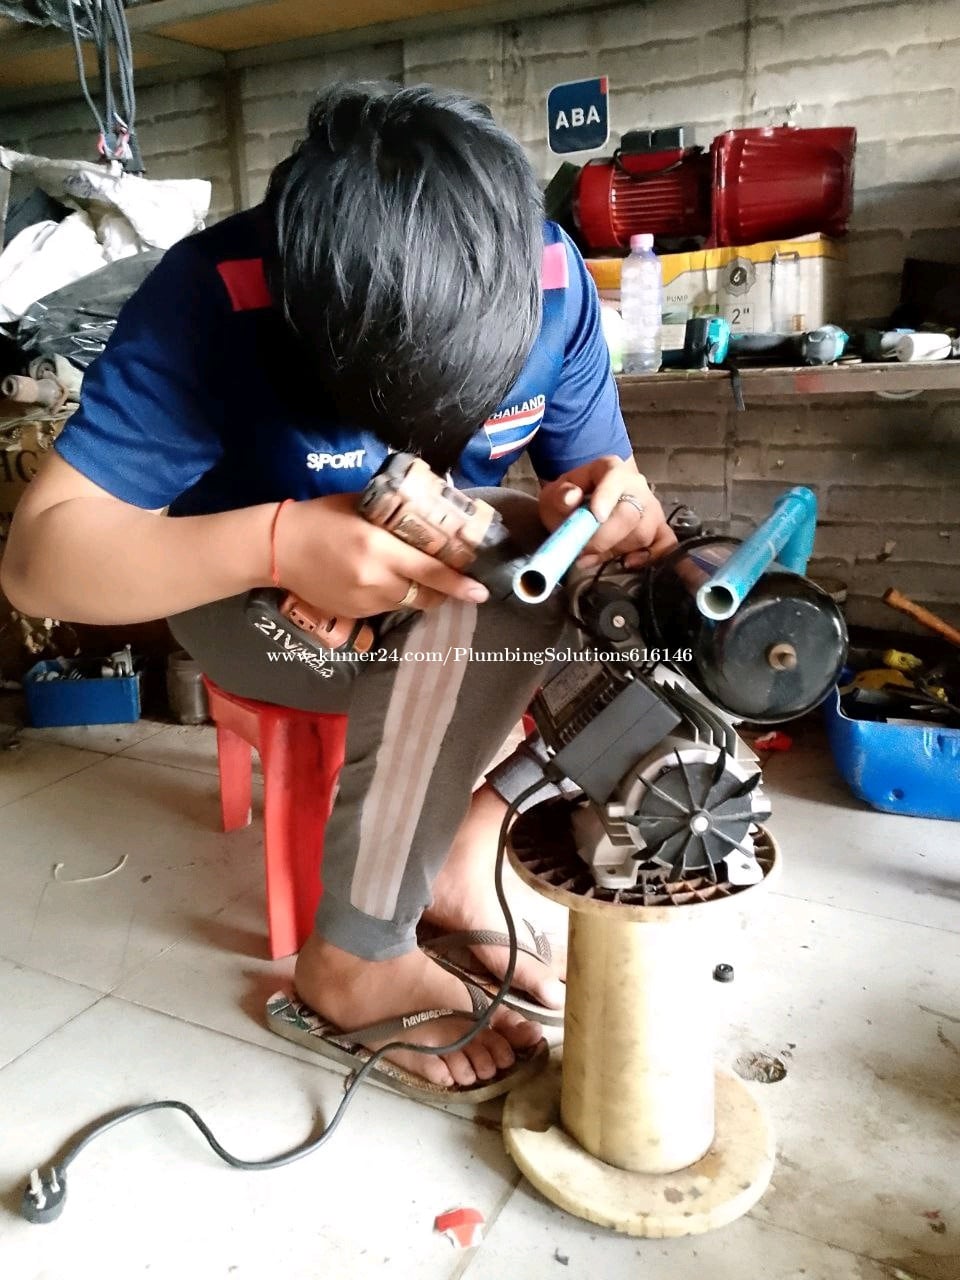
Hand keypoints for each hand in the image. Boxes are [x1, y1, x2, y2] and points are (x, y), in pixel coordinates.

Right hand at [273, 493, 488, 617]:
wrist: (277, 548)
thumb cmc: (321, 517)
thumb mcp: (362, 504)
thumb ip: (396, 509)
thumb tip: (433, 504)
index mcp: (378, 549)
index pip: (431, 572)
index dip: (459, 584)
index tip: (481, 591)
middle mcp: (375, 580)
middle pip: (426, 597)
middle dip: (446, 593)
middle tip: (457, 583)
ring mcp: (363, 601)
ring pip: (408, 605)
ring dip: (421, 595)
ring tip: (422, 579)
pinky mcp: (353, 614)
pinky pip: (386, 609)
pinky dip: (396, 598)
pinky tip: (389, 584)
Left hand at [538, 455, 676, 568]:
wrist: (585, 503)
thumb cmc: (571, 498)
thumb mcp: (555, 494)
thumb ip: (559, 496)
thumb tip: (570, 497)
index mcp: (611, 470)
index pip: (615, 479)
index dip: (607, 497)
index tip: (596, 516)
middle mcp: (637, 487)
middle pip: (630, 514)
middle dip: (604, 538)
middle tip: (581, 549)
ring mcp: (651, 509)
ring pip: (643, 533)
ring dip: (615, 550)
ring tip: (591, 555)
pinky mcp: (659, 529)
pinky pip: (666, 544)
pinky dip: (651, 557)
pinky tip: (627, 563)